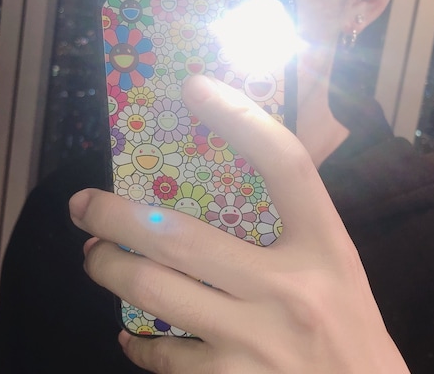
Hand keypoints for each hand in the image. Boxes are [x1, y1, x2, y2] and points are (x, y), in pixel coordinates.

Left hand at [69, 75, 408, 373]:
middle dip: (115, 214)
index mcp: (324, 245)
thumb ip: (290, 225)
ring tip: (94, 256)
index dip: (240, 117)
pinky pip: (163, 356)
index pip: (285, 162)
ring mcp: (255, 341)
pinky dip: (137, 342)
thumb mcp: (335, 264)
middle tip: (83, 203)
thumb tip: (223, 188)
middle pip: (179, 235)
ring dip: (108, 269)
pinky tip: (129, 333)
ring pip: (153, 291)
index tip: (196, 87)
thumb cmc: (351, 329)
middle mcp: (288, 289)